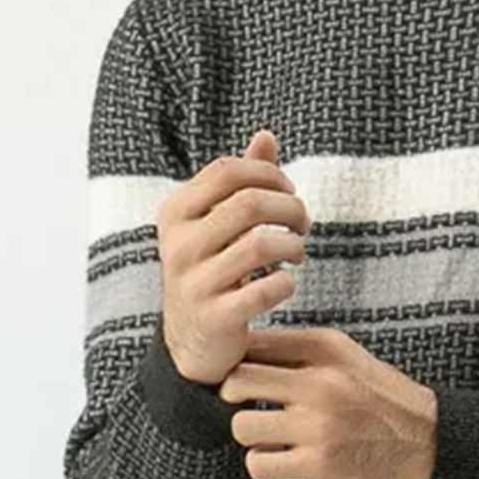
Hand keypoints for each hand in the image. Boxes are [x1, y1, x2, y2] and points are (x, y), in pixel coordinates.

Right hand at [155, 128, 307, 386]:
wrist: (190, 341)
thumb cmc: (211, 270)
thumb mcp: (214, 223)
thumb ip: (240, 182)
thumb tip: (266, 136)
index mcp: (176, 213)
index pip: (228, 171)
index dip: (269, 174)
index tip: (288, 192)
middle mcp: (179, 244)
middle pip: (250, 203)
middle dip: (290, 208)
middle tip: (302, 224)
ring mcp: (194, 282)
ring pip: (263, 245)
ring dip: (293, 246)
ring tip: (296, 253)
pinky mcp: (215, 317)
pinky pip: (266, 290)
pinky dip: (286, 284)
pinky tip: (285, 283)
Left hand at [217, 327, 439, 478]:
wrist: (429, 440)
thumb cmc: (383, 398)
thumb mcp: (348, 356)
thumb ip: (302, 349)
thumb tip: (246, 348)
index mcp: (324, 349)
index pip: (254, 344)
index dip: (238, 361)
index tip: (245, 377)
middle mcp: (319, 383)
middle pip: (238, 382)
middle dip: (234, 397)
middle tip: (250, 407)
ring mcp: (318, 425)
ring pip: (242, 427)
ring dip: (250, 435)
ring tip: (270, 437)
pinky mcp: (319, 465)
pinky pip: (259, 465)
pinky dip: (263, 464)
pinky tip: (280, 460)